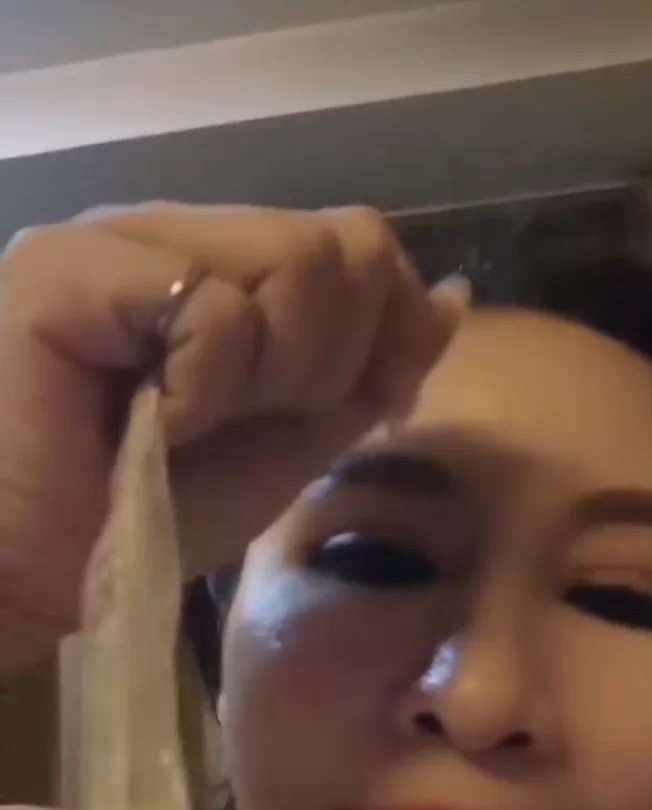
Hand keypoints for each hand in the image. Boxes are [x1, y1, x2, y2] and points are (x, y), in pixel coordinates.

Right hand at [0, 202, 465, 667]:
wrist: (23, 581)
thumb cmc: (140, 518)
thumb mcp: (288, 441)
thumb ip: (366, 367)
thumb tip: (450, 296)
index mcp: (223, 257)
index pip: (359, 243)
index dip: (379, 336)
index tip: (327, 413)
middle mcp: (174, 228)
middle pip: (344, 246)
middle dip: (324, 366)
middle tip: (236, 425)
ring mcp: (119, 237)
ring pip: (299, 261)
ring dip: (268, 377)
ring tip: (189, 424)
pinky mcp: (66, 269)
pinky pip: (215, 308)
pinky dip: (205, 390)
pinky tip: (149, 423)